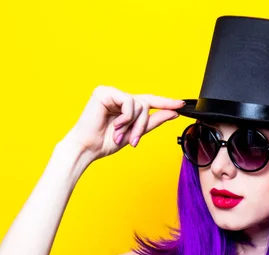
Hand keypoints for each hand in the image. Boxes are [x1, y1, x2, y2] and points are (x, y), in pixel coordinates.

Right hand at [56, 85, 184, 161]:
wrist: (87, 148)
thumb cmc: (105, 142)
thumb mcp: (134, 133)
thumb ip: (152, 122)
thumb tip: (172, 113)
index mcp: (124, 106)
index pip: (149, 101)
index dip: (165, 103)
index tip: (181, 105)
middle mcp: (118, 97)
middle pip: (145, 105)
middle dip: (142, 124)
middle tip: (133, 140)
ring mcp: (111, 93)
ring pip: (139, 104)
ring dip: (133, 123)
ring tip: (120, 134)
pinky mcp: (104, 92)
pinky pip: (128, 102)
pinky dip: (126, 117)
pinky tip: (115, 125)